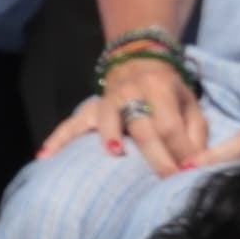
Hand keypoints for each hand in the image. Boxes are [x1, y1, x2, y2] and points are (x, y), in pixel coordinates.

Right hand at [45, 62, 210, 174]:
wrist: (139, 59)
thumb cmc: (167, 89)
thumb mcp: (189, 104)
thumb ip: (195, 132)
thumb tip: (195, 164)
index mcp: (161, 89)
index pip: (171, 124)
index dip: (179, 149)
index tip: (186, 173)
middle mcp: (132, 92)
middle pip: (143, 127)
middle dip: (156, 156)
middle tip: (165, 179)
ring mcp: (107, 100)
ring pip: (108, 120)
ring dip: (110, 136)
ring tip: (114, 153)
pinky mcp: (90, 108)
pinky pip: (71, 124)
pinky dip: (58, 139)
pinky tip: (44, 155)